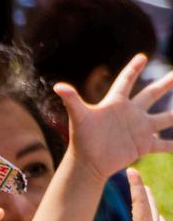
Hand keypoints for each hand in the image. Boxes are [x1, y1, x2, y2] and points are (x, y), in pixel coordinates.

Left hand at [58, 54, 172, 183]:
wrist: (87, 164)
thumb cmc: (82, 139)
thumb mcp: (79, 117)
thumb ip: (72, 100)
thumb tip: (58, 86)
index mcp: (116, 104)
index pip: (126, 81)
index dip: (133, 69)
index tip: (142, 57)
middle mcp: (131, 113)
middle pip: (152, 94)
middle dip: (166, 83)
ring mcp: (139, 129)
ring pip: (164, 118)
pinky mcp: (143, 145)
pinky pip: (163, 144)